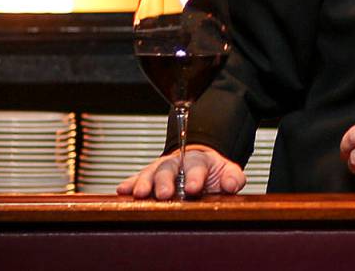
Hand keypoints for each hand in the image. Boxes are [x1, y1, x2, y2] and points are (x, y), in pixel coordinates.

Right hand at [116, 144, 245, 199]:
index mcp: (198, 161)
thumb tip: (230, 185)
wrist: (196, 166)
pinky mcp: (149, 177)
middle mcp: (176, 163)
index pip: (196, 167)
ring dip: (144, 183)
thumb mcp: (227, 172)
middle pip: (168, 169)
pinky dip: (130, 184)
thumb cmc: (211, 172)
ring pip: (150, 173)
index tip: (194, 187)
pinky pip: (137, 179)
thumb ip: (232, 177)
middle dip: (165, 181)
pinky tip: (122, 189)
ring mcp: (160, 170)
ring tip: (140, 194)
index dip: (195, 176)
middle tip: (164, 193)